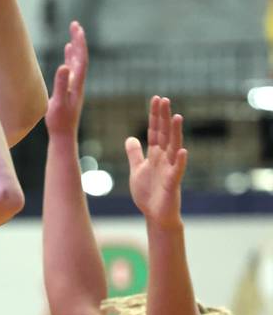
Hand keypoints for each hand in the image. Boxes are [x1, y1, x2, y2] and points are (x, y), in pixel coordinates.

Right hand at [45, 21, 87, 136]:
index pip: (81, 59)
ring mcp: (74, 86)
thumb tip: (64, 66)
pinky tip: (67, 53)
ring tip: (73, 34)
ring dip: (75, 47)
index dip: (80, 43)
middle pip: (80, 57)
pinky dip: (70, 58)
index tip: (77, 28)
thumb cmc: (59, 121)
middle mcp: (78, 83)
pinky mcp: (69, 90)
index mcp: (76, 84)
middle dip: (78, 40)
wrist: (63, 136)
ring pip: (77, 62)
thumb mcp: (58, 103)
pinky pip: (72, 69)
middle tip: (75, 24)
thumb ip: (61, 85)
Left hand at [125, 96, 187, 227]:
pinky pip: (178, 170)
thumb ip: (135, 154)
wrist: (155, 215)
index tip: (156, 99)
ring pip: (174, 148)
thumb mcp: (137, 169)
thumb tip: (130, 137)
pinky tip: (183, 151)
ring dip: (175, 133)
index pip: (155, 131)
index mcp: (155, 155)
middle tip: (164, 99)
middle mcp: (164, 159)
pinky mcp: (173, 183)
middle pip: (164, 134)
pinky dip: (181, 161)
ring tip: (177, 117)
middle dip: (164, 117)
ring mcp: (170, 170)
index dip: (154, 116)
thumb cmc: (148, 193)